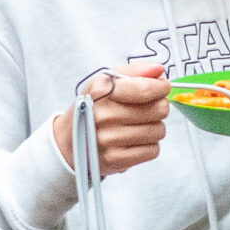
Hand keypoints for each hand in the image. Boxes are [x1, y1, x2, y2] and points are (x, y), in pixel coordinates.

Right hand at [52, 69, 172, 173]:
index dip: (161, 87)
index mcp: (101, 91)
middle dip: (158, 106)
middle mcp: (104, 115)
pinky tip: (134, 140)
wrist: (68, 141)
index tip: (162, 87)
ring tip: (137, 125)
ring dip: (154, 127)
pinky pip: (153, 150)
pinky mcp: (116, 159)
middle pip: (158, 109)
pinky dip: (149, 145)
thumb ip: (134, 71)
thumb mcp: (104, 82)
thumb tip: (159, 70)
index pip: (145, 88)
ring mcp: (109, 139)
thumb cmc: (91, 108)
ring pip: (159, 131)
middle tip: (147, 108)